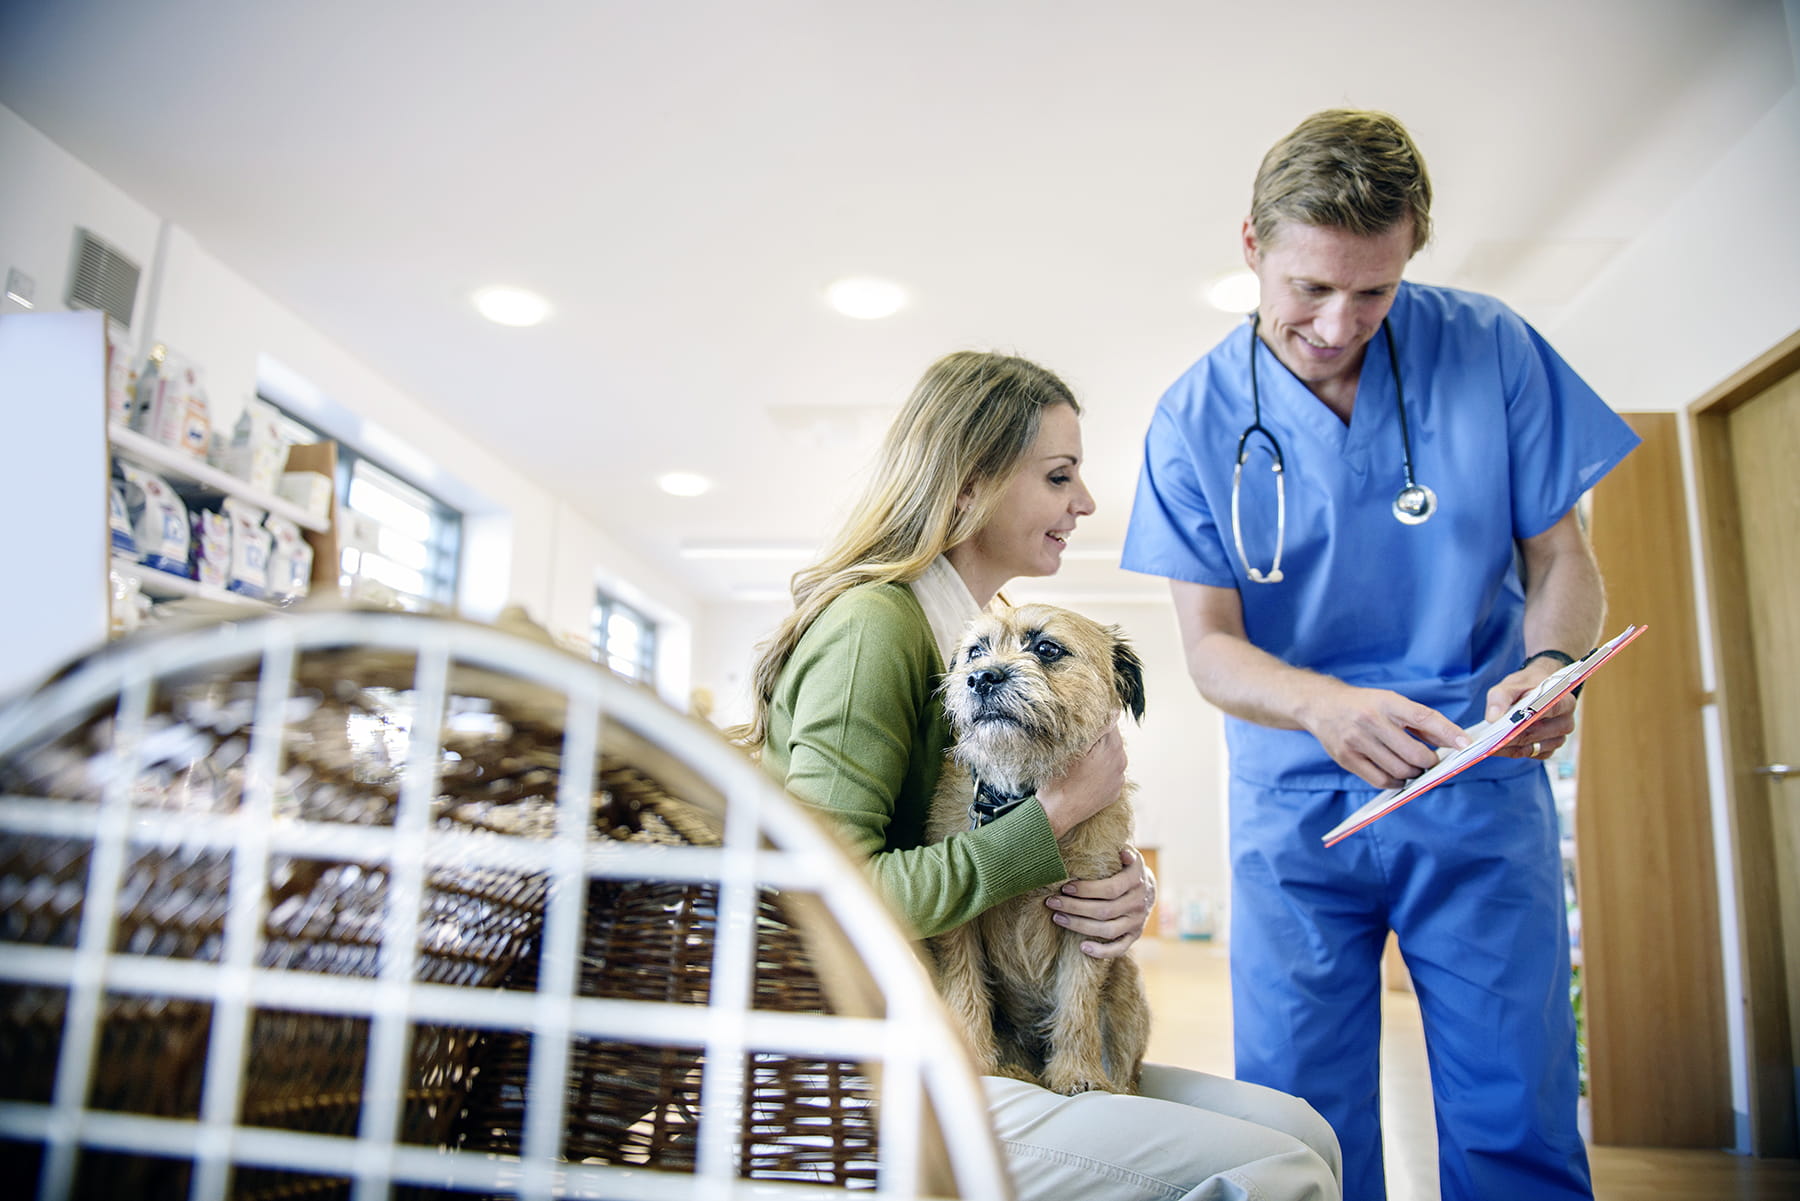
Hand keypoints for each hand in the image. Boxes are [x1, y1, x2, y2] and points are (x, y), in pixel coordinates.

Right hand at [1036, 722, 1127, 837]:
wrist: (1057, 813)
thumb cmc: (1059, 778)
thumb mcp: (1072, 747)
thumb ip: (1095, 728)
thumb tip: (1114, 711)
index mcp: (1111, 746)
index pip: (1111, 719)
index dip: (1097, 717)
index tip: (1084, 721)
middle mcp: (1120, 761)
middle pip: (1113, 737)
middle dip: (1099, 736)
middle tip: (1079, 741)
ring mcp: (1119, 778)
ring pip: (1112, 755)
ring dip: (1100, 753)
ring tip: (1081, 760)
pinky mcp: (1115, 791)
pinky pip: (1111, 772)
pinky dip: (1101, 770)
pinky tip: (1085, 776)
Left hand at [1047, 846, 1153, 958]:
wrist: (1147, 888)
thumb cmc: (1125, 868)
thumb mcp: (1128, 856)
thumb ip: (1124, 853)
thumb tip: (1122, 851)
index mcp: (1136, 880)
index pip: (1110, 889)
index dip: (1086, 890)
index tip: (1065, 887)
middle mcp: (1138, 903)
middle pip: (1104, 910)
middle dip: (1074, 907)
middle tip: (1052, 902)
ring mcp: (1137, 922)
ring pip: (1108, 930)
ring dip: (1080, 926)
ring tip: (1058, 918)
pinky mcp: (1134, 936)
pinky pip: (1119, 948)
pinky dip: (1102, 951)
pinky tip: (1082, 947)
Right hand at [1300, 680, 1469, 788]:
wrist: (1321, 705)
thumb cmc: (1364, 705)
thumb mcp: (1391, 702)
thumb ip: (1419, 721)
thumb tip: (1452, 741)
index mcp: (1386, 703)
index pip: (1423, 718)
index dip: (1447, 732)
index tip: (1466, 744)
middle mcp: (1370, 720)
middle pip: (1414, 753)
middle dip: (1429, 762)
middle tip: (1430, 761)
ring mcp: (1356, 741)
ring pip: (1400, 770)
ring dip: (1413, 773)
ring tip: (1412, 767)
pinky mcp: (1346, 759)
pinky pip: (1381, 780)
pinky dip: (1396, 782)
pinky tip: (1397, 774)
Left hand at [1485, 661, 1576, 760]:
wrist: (1535, 691)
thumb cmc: (1526, 686)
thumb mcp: (1512, 684)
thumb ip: (1501, 697)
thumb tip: (1493, 719)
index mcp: (1565, 701)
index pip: (1546, 711)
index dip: (1523, 719)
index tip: (1501, 726)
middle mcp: (1566, 722)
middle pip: (1536, 733)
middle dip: (1510, 736)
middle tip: (1487, 740)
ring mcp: (1559, 738)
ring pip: (1532, 747)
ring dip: (1509, 747)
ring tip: (1488, 744)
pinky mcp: (1549, 749)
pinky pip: (1530, 755)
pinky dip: (1512, 751)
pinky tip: (1496, 748)